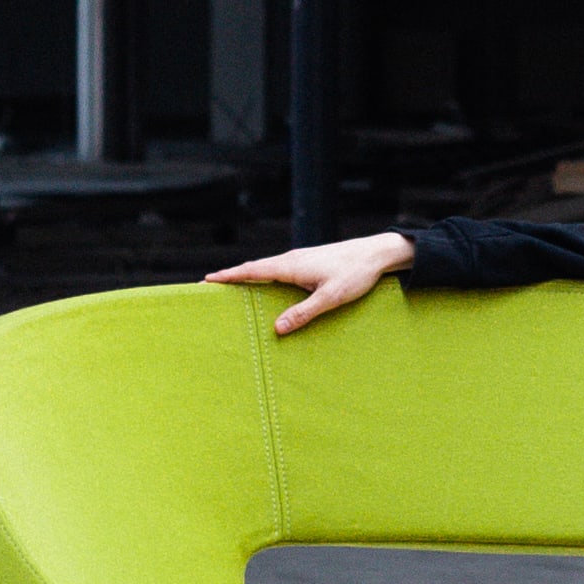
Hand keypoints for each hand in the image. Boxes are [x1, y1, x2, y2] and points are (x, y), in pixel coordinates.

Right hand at [206, 231, 415, 334]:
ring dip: (247, 275)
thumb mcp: (330, 298)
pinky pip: (278, 269)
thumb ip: (303, 313)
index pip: (252, 270)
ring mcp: (299, 259)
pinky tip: (265, 284)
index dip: (229, 276)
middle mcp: (291, 259)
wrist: (376, 254)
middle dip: (232, 276)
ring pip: (266, 268)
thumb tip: (277, 329)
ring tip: (231, 286)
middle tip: (210, 284)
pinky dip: (264, 275)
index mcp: (291, 265)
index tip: (207, 280)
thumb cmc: (355, 274)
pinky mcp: (308, 262)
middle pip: (254, 268)